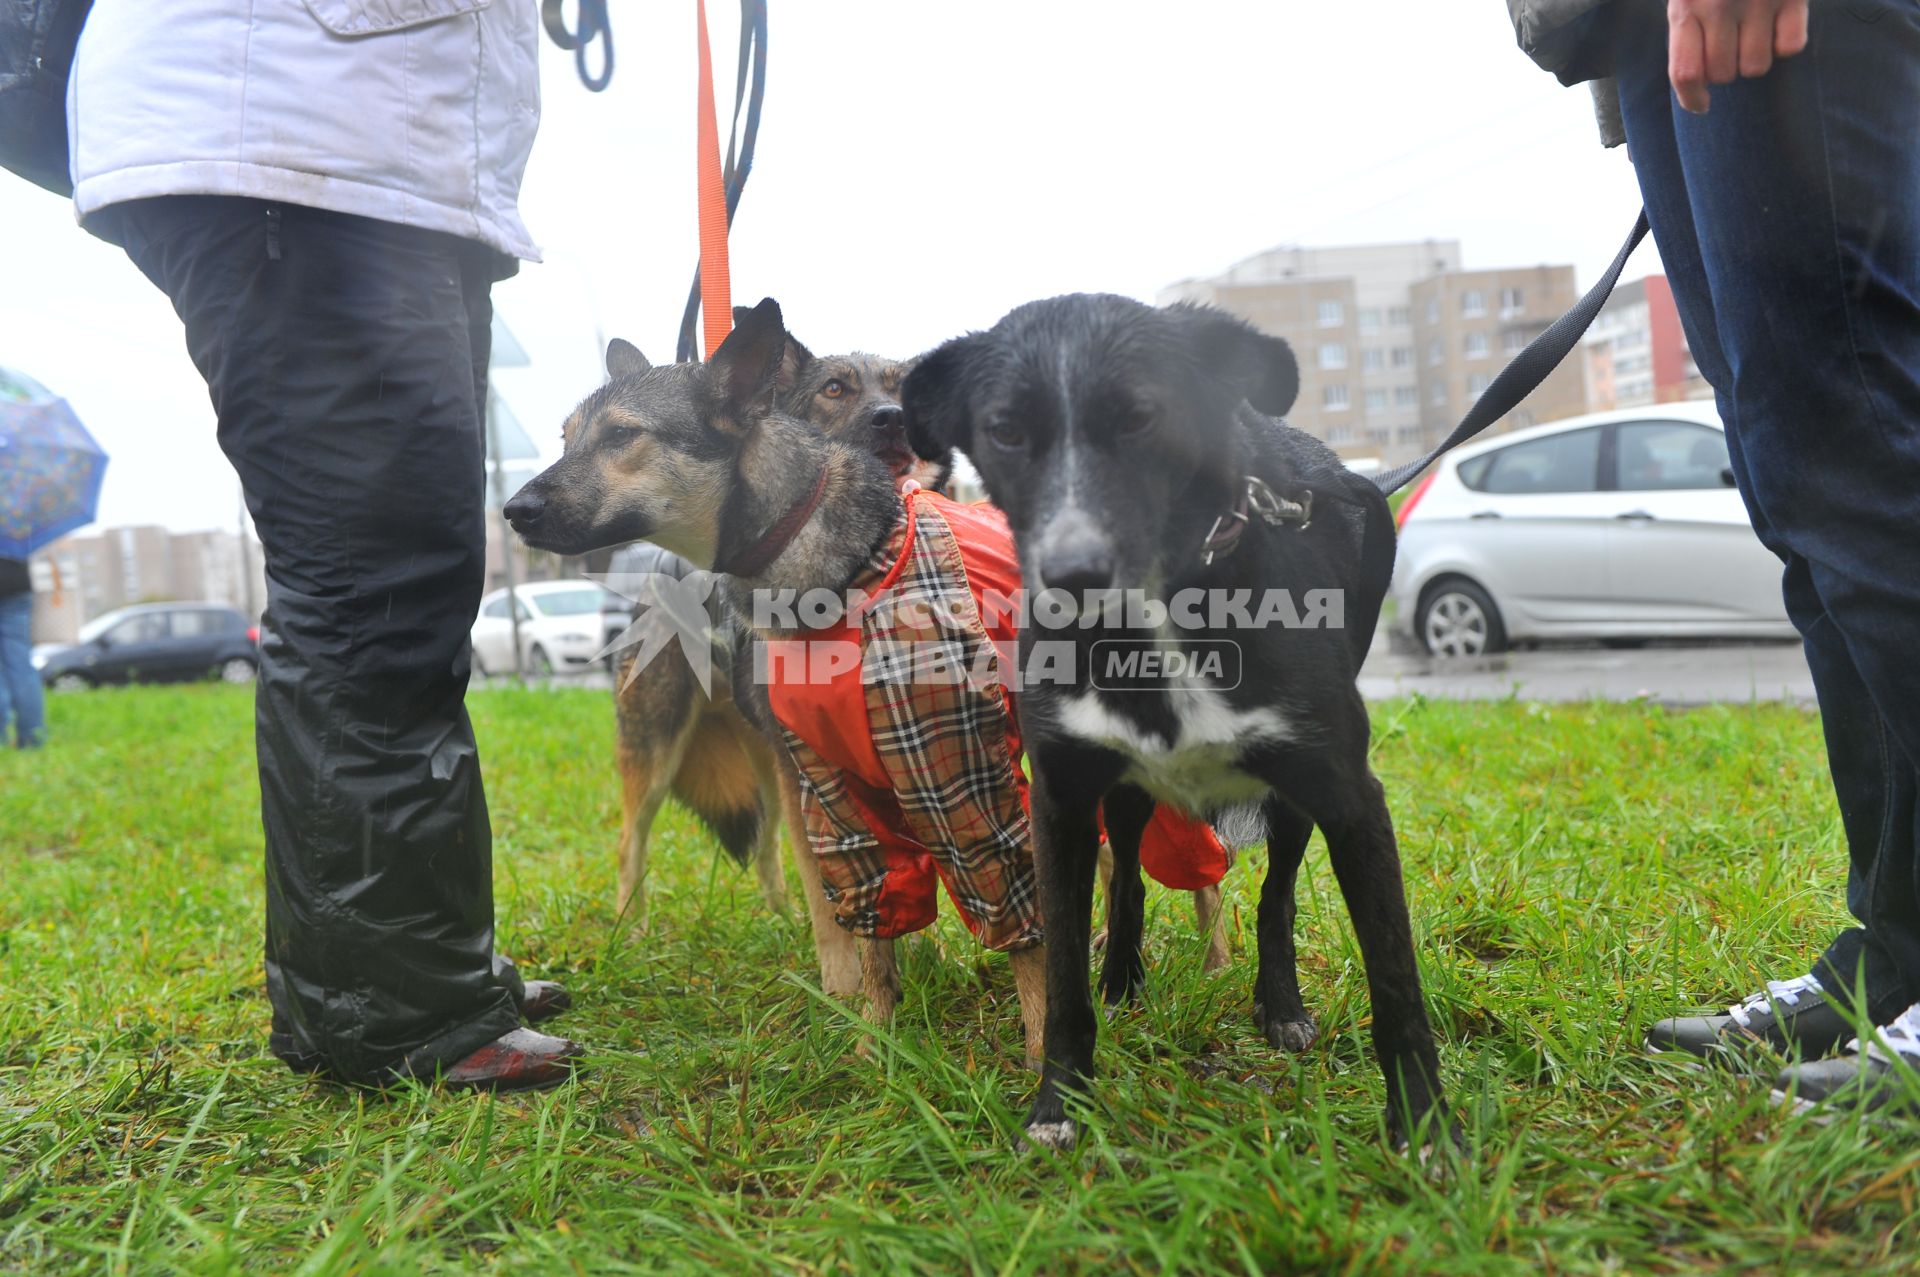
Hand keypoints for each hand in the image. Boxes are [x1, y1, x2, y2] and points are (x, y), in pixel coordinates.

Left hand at [1668, 0, 1809, 112]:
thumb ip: (1686, 29)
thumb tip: (1693, 81)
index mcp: (1686, 7)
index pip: (1685, 73)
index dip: (1692, 98)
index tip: (1701, 105)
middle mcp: (1720, 6)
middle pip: (1724, 75)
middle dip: (1726, 70)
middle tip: (1730, 47)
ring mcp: (1759, 0)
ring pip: (1757, 67)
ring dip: (1755, 59)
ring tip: (1753, 33)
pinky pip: (1791, 46)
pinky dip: (1786, 42)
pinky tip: (1779, 23)